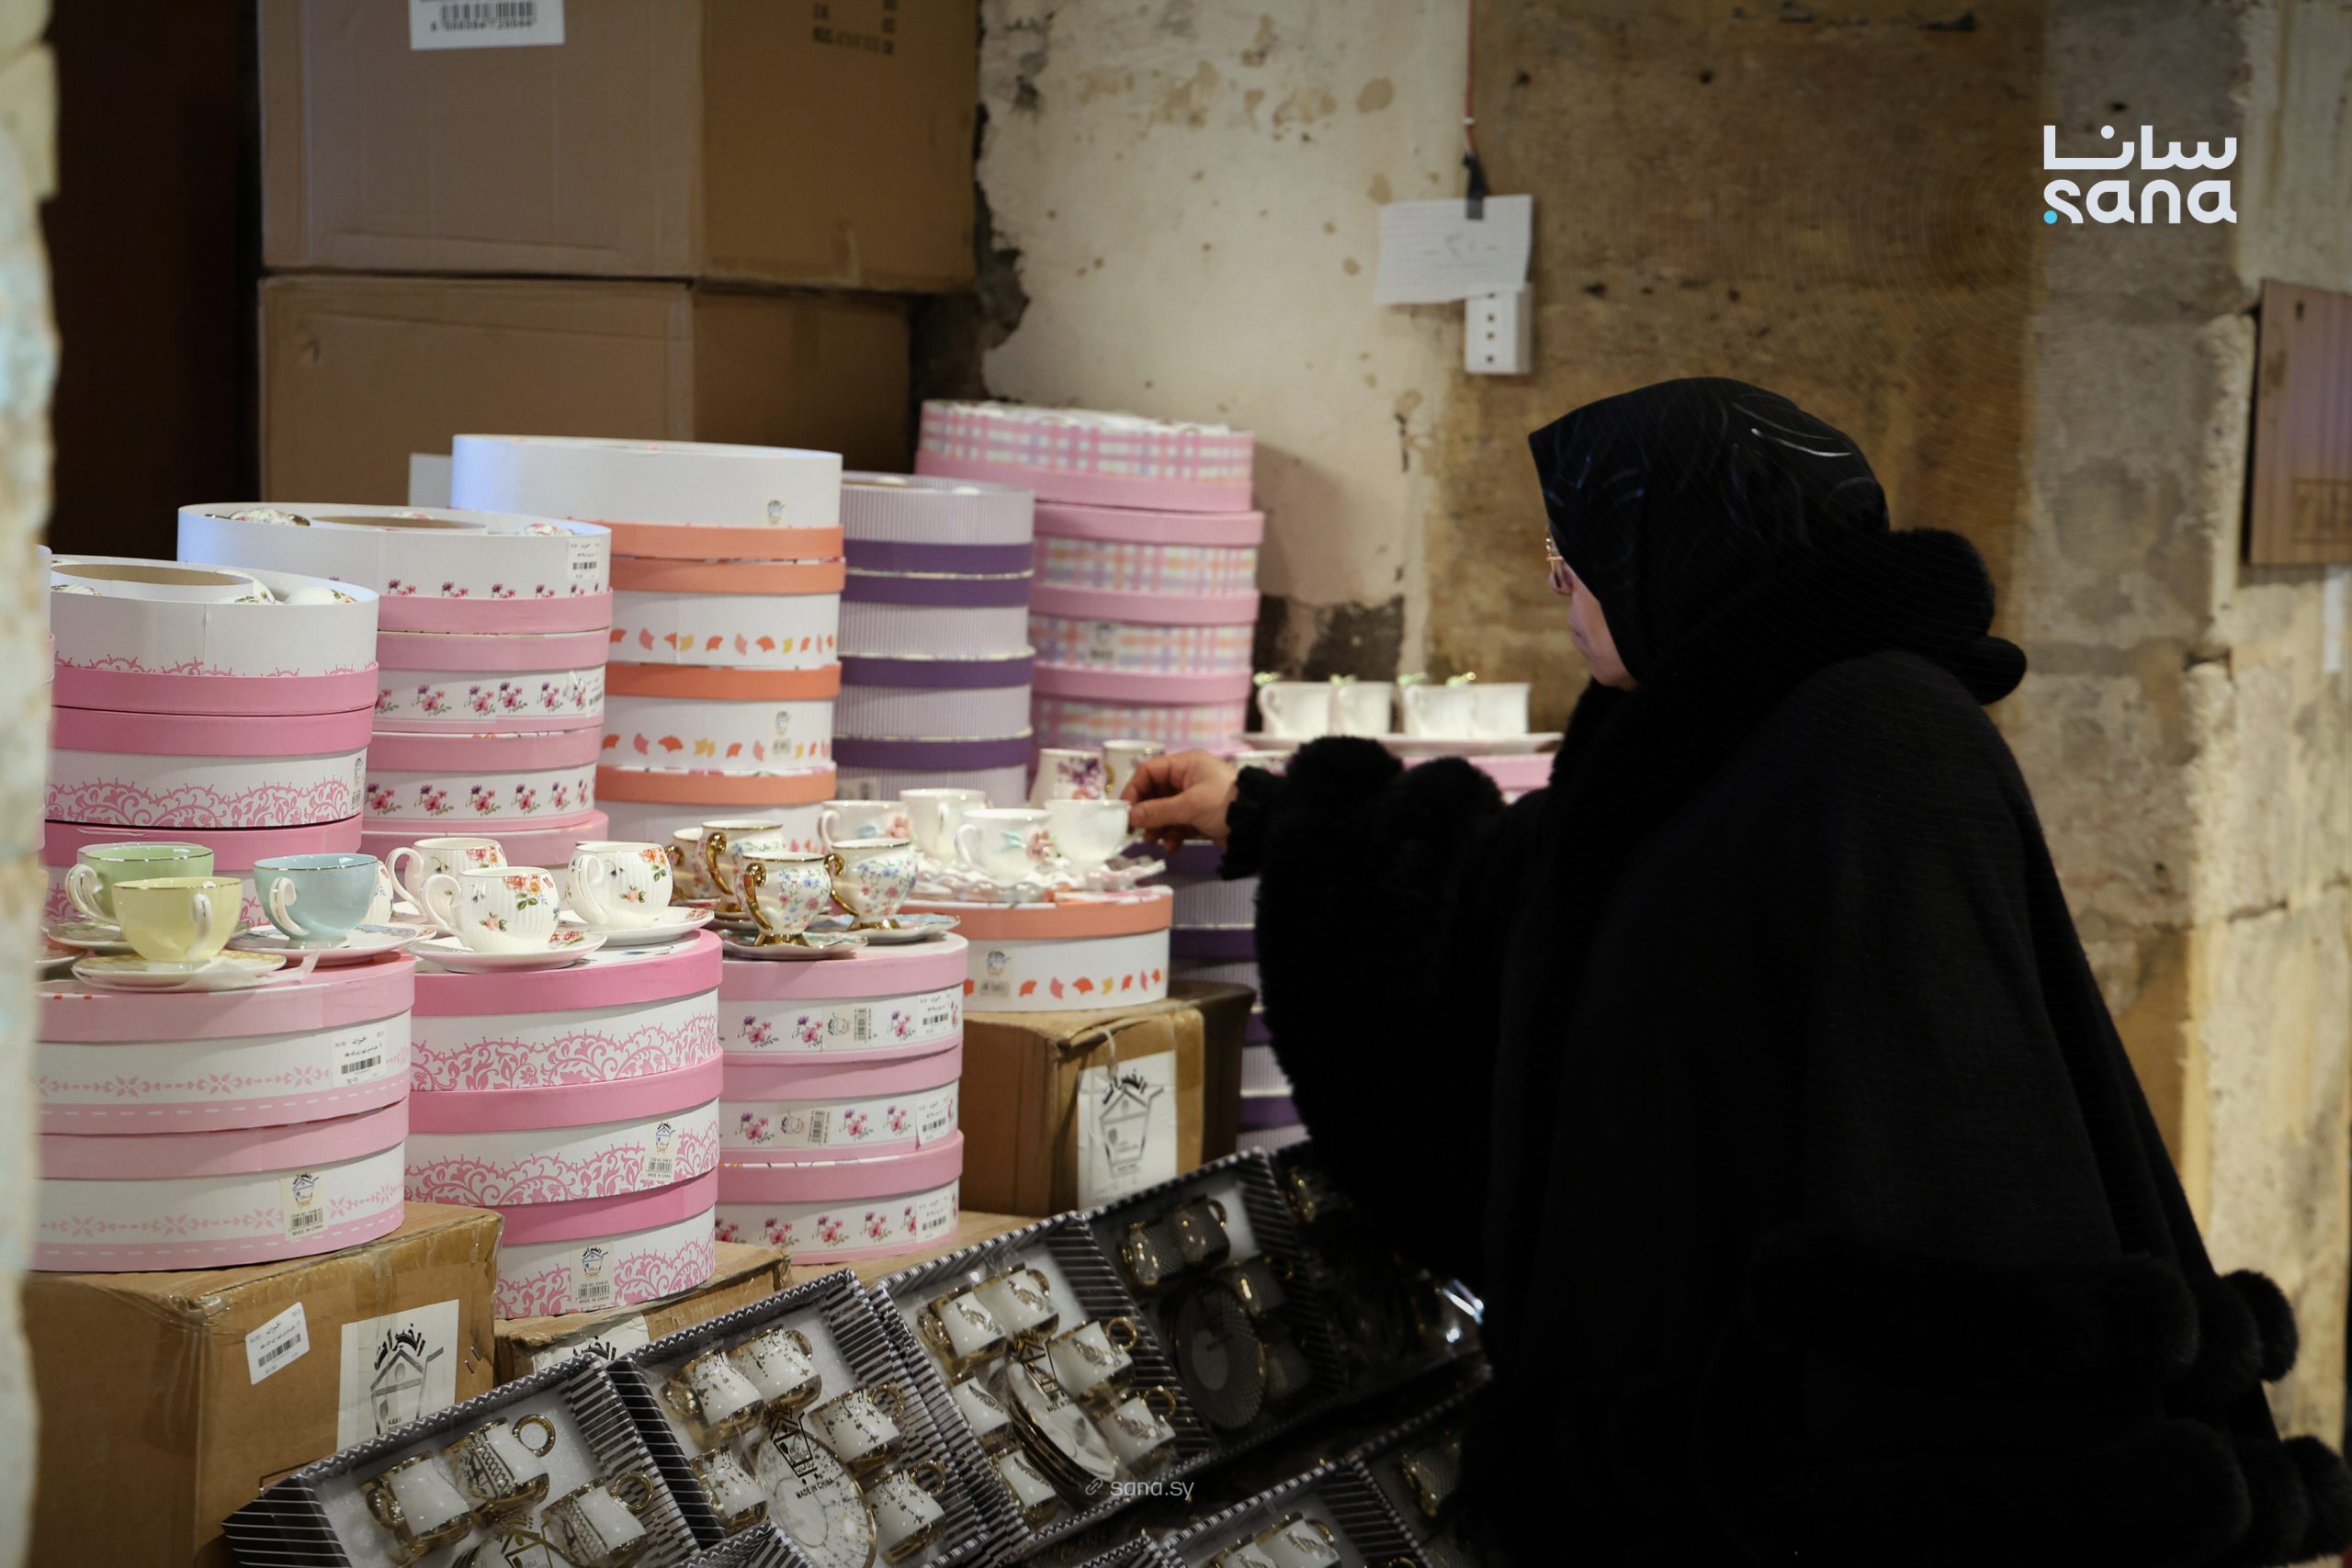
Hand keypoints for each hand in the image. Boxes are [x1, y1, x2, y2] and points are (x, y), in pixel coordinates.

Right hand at [1124, 749, 1240, 851]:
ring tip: (1153, 841)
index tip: (1125, 811)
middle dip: (1146, 813)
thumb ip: (1158, 811)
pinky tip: (1172, 846)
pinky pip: (1178, 822)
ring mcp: (1195, 797)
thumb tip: (1130, 816)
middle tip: (1138, 831)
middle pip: (1155, 792)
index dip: (1134, 789)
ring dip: (1157, 826)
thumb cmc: (1224, 805)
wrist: (1259, 825)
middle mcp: (1188, 777)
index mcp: (1186, 764)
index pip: (1149, 770)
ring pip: (1165, 810)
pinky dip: (1172, 834)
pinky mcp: (1201, 815)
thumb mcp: (1189, 806)